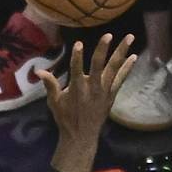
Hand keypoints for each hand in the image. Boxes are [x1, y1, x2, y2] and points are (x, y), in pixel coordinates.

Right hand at [40, 33, 135, 171]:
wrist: (81, 136)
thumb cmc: (66, 118)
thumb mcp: (54, 102)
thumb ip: (50, 84)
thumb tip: (38, 71)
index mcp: (76, 88)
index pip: (76, 68)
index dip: (77, 56)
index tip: (78, 43)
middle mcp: (92, 88)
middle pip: (99, 65)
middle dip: (103, 49)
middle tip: (109, 35)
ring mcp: (104, 91)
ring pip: (114, 68)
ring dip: (121, 52)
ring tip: (130, 38)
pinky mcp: (111, 95)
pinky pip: (121, 79)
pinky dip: (127, 68)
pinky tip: (133, 57)